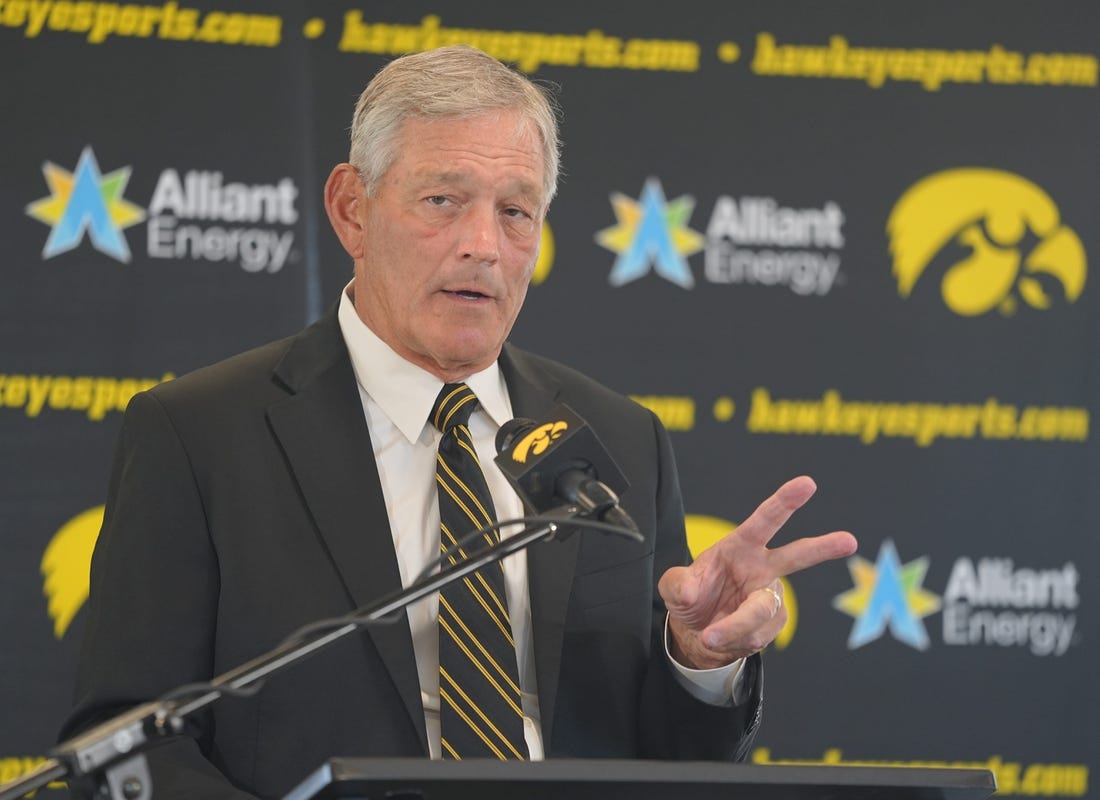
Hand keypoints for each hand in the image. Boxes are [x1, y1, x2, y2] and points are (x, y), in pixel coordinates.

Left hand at [658, 476, 856, 668]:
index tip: (807, 484)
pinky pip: (757, 636)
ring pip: (761, 612)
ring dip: (734, 627)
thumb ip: (677, 585)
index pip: (765, 520)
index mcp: (741, 546)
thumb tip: (690, 592)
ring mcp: (771, 596)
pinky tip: (724, 637)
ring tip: (710, 634)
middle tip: (848, 541)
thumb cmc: (692, 596)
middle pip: (797, 556)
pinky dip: (734, 641)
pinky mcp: (775, 622)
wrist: (699, 632)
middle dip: (823, 548)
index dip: (785, 501)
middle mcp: (763, 567)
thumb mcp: (674, 588)